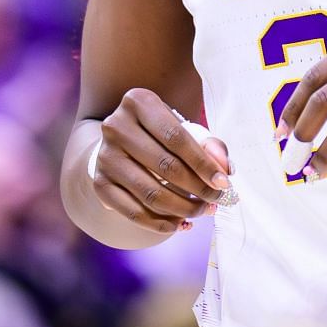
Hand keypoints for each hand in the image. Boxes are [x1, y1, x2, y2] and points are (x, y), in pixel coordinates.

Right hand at [90, 87, 232, 235]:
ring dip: (183, 209)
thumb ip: (210, 144)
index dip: (204, 164)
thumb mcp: (184, 129)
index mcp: (139, 103)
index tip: (224, 183)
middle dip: (197, 188)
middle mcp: (116, 127)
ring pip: (151, 193)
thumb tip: (225, 168)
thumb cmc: (160, 135)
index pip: (177, 137)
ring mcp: (105, 157)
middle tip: (215, 200)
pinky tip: (181, 224)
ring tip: (202, 211)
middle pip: (166, 166)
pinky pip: (134, 212)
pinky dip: (161, 224)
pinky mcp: (100, 184)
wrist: (120, 145)